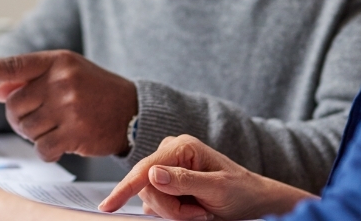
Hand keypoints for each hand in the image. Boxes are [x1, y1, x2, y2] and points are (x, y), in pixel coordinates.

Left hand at [0, 50, 137, 160]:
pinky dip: (46, 150)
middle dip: (18, 116)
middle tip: (36, 117)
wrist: (131, 110)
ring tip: (52, 127)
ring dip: (33, 134)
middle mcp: (61, 81)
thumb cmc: (93, 89)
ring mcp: (69, 107)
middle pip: (13, 106)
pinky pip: (42, 148)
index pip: (12, 65)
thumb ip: (29, 78)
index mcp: (56, 61)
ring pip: (25, 128)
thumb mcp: (65, 72)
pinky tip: (60, 141)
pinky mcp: (75, 133)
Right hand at [99, 135, 315, 219]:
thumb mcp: (217, 188)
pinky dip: (172, 212)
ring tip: (199, 211)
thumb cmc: (239, 191)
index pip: (145, 169)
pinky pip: (155, 202)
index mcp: (181, 146)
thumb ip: (185, 180)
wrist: (252, 199)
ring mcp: (166, 167)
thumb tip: (153, 174)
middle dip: (170, 208)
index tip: (108, 206)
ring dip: (173, 212)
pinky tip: (191, 210)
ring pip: (150, 198)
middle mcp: (170, 152)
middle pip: (147, 188)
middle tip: (198, 214)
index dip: (125, 188)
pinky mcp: (166, 182)